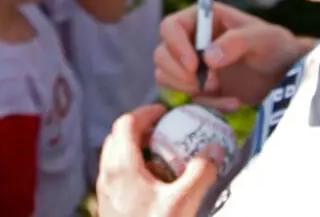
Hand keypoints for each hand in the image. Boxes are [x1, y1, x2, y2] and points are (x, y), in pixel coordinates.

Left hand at [97, 105, 219, 216]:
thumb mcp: (184, 203)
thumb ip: (201, 172)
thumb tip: (214, 150)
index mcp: (121, 166)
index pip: (126, 123)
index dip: (146, 112)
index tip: (166, 113)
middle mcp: (107, 175)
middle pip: (118, 137)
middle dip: (142, 129)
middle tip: (166, 132)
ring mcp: (105, 192)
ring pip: (116, 157)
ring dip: (138, 150)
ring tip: (164, 158)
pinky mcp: (109, 207)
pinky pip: (118, 176)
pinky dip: (135, 169)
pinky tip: (158, 185)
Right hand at [154, 2, 311, 111]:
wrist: (286, 76)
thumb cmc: (276, 47)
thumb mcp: (264, 38)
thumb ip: (237, 42)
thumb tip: (207, 57)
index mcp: (203, 19)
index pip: (170, 26)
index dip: (175, 45)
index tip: (194, 64)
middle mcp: (191, 40)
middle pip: (161, 54)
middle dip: (178, 73)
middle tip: (204, 84)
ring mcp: (191, 66)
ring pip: (166, 78)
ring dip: (189, 90)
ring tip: (221, 92)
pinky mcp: (197, 89)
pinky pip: (186, 99)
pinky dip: (206, 105)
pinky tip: (232, 103)